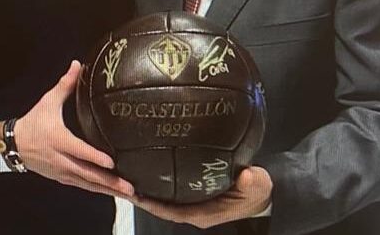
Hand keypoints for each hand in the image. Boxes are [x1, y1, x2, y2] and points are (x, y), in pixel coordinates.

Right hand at [14, 60, 134, 197]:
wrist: (13, 146)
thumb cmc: (33, 124)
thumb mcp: (47, 102)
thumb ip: (65, 85)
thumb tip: (78, 66)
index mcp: (58, 140)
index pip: (79, 151)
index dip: (94, 157)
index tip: (111, 162)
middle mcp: (61, 160)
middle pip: (88, 174)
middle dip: (109, 182)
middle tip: (129, 187)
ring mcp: (63, 172)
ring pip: (88, 184)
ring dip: (108, 190)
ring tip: (128, 193)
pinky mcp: (63, 178)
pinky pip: (84, 187)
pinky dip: (99, 190)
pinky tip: (113, 192)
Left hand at [131, 166, 271, 228]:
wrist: (260, 194)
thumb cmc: (256, 192)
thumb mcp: (257, 186)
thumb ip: (251, 182)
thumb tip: (246, 175)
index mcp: (201, 214)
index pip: (168, 211)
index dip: (149, 203)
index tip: (132, 192)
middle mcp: (192, 210)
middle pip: (158, 205)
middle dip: (139, 194)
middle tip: (118, 179)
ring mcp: (190, 203)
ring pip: (161, 197)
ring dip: (143, 188)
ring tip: (123, 171)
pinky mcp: (191, 194)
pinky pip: (167, 189)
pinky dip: (153, 180)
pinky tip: (143, 165)